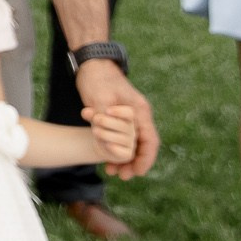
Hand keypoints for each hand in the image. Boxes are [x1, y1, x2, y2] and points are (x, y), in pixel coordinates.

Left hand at [74, 61, 158, 177]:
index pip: (149, 140)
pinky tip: (106, 158)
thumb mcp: (100, 97)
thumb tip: (107, 136)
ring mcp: (129, 116)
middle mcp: (138, 114)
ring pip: (131, 143)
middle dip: (133, 162)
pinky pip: (121, 137)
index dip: (145, 158)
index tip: (137, 172)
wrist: (90, 64)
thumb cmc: (96, 78)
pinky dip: (115, 147)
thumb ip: (106, 116)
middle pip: (141, 144)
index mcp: (139, 110)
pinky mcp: (118, 117)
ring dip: (123, 157)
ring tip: (112, 171)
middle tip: (122, 176)